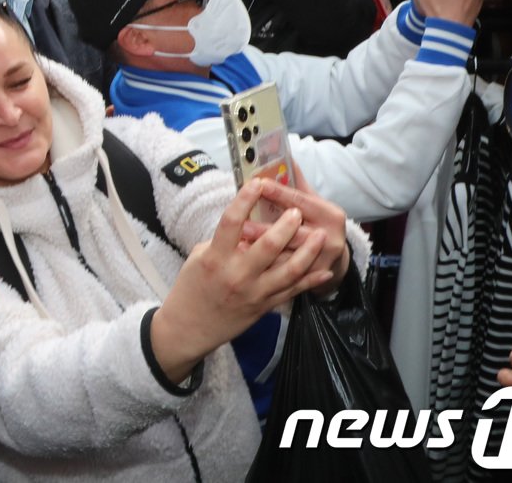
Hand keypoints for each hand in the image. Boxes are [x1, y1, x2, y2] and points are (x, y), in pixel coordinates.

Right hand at [151, 180, 334, 382]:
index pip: (232, 222)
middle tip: (296, 210)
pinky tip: (323, 270)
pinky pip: (292, 292)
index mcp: (215, 258)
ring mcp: (253, 292)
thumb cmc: (190, 287)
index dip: (245, 199)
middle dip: (285, 226)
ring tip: (319, 235)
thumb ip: (223, 241)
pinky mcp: (264, 307)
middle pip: (267, 246)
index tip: (257, 183)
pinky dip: (309, 280)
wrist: (188, 327)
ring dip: (307, 251)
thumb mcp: (198, 257)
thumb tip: (247, 225)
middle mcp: (236, 274)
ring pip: (288, 270)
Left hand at [239, 169, 349, 287]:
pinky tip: (245, 262)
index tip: (257, 184)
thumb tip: (282, 154)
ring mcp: (320, 262)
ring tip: (238, 245)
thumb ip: (296, 182)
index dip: (278, 193)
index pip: (300, 201)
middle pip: (293, 234)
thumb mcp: (313, 201)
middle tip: (242, 224)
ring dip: (261, 252)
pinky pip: (283, 278)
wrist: (333, 257)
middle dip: (265, 229)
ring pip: (285, 259)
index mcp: (330, 215)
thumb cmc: (317, 221)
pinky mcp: (309, 281)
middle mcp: (328, 239)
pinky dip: (264, 270)